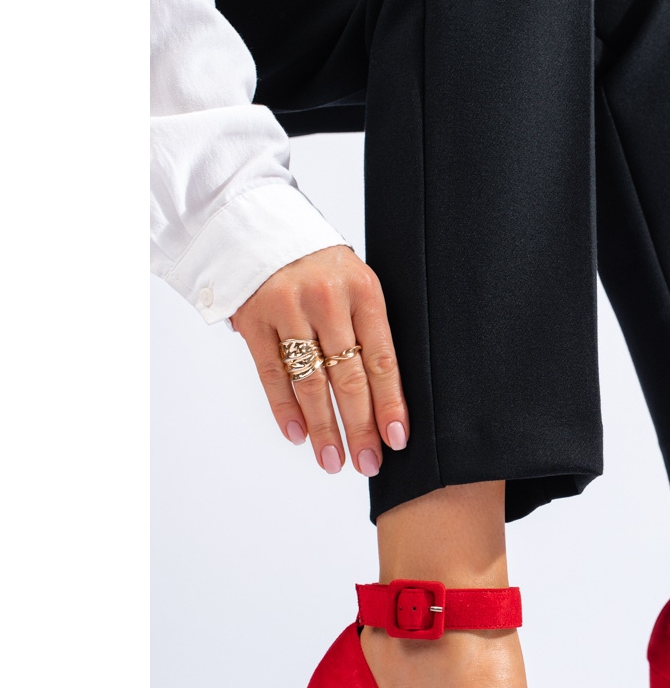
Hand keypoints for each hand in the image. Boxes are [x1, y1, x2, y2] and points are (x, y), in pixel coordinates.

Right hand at [230, 245, 407, 475]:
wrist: (260, 224)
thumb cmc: (321, 264)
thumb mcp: (356, 283)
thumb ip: (368, 329)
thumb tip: (385, 395)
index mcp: (364, 292)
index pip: (382, 360)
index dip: (390, 404)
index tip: (397, 439)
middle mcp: (327, 301)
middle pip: (348, 378)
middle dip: (360, 427)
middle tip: (368, 464)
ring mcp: (287, 309)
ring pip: (310, 382)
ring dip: (324, 428)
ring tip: (334, 461)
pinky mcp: (253, 319)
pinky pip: (272, 373)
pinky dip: (285, 409)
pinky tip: (298, 435)